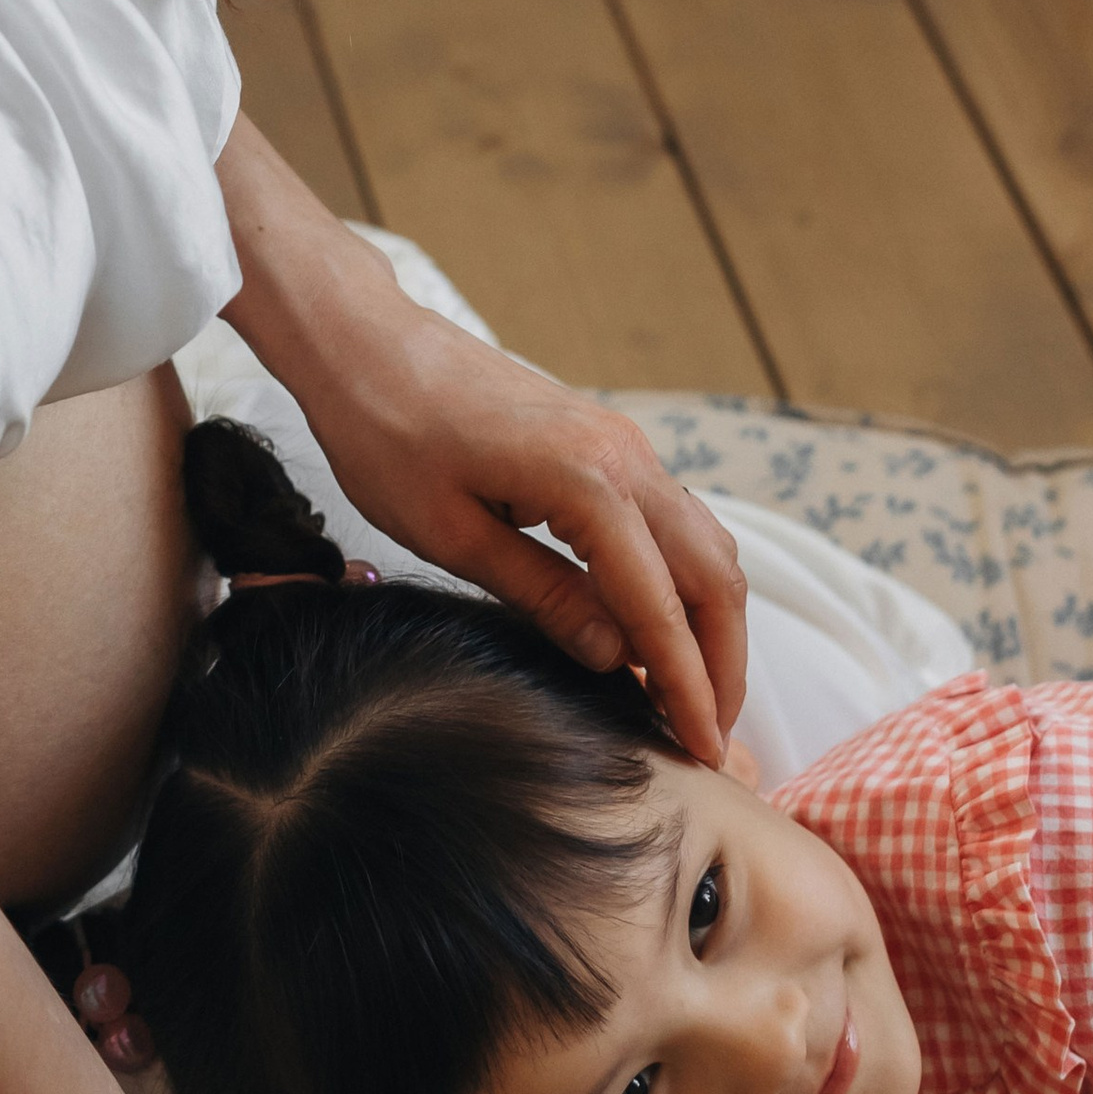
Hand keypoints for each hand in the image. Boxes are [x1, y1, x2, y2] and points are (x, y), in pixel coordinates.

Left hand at [315, 305, 746, 763]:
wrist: (369, 344)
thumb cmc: (389, 434)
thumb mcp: (451, 534)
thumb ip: (541, 593)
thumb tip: (615, 657)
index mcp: (587, 480)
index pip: (660, 604)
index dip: (685, 684)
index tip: (700, 749)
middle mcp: (626, 457)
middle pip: (714, 574)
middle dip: (723, 662)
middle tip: (711, 737)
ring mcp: (625, 446)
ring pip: (705, 545)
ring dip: (712, 622)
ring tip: (694, 694)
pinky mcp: (610, 445)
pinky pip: (673, 521)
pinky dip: (683, 582)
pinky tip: (658, 630)